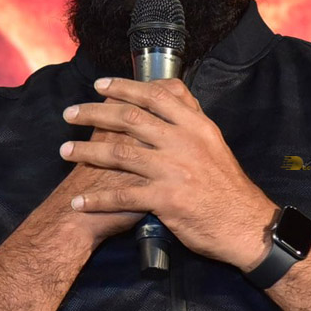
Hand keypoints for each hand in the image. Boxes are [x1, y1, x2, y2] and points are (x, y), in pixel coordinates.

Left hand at [59, 77, 276, 268]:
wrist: (245, 224)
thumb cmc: (226, 185)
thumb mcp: (214, 143)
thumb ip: (190, 120)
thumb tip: (171, 94)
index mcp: (196, 125)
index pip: (154, 96)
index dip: (123, 88)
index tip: (100, 86)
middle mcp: (183, 142)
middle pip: (129, 119)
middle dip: (93, 114)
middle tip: (70, 115)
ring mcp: (174, 170)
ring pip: (119, 153)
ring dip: (86, 152)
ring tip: (64, 152)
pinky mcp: (166, 200)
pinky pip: (122, 196)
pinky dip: (97, 200)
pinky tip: (79, 202)